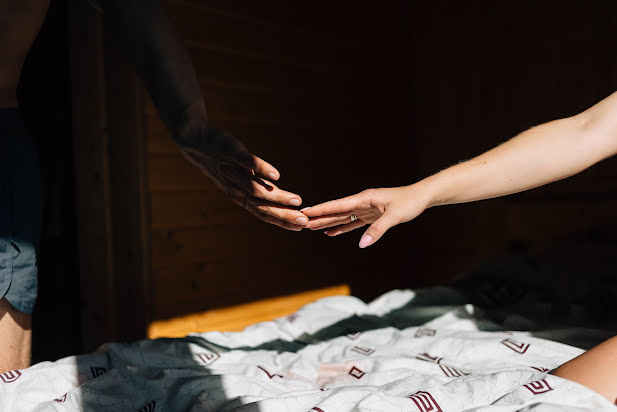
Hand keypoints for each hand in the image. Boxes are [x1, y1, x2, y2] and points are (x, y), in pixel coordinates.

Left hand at [178, 128, 307, 230]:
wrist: (195, 142)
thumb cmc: (222, 162)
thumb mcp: (239, 178)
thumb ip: (257, 186)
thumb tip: (276, 195)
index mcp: (240, 196)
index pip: (262, 213)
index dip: (281, 221)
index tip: (301, 227)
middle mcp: (236, 188)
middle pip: (261, 206)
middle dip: (283, 215)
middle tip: (303, 221)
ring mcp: (234, 171)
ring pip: (256, 189)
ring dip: (277, 197)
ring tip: (297, 201)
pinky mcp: (232, 153)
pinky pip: (247, 162)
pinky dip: (262, 170)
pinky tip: (277, 175)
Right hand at [303, 185, 431, 246]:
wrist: (422, 197)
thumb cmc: (409, 203)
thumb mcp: (394, 217)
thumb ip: (377, 230)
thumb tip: (362, 244)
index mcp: (364, 198)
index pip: (337, 205)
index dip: (320, 210)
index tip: (305, 212)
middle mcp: (361, 202)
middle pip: (335, 211)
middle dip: (319, 217)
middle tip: (300, 222)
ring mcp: (365, 209)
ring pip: (342, 217)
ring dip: (327, 223)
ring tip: (310, 227)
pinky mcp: (371, 216)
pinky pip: (352, 223)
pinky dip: (341, 228)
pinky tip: (331, 232)